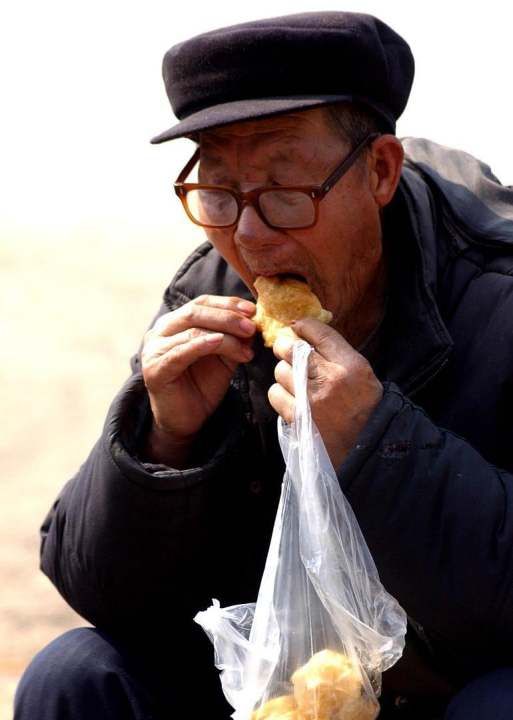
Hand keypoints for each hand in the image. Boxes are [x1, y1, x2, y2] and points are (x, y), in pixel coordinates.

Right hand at [141, 295, 255, 464]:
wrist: (186, 421)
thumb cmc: (203, 387)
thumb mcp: (223, 357)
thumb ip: (234, 338)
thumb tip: (254, 322)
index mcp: (175, 323)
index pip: (202, 303)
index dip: (227, 303)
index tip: (252, 310)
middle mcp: (160, 331)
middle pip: (195, 311)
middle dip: (228, 317)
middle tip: (252, 327)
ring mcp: (154, 349)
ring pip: (192, 330)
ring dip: (224, 334)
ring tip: (246, 342)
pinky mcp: (155, 369)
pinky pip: (181, 351)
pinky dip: (202, 344)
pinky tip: (219, 342)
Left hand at [268, 318, 382, 468]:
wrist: (367, 447)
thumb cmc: (366, 407)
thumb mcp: (363, 374)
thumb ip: (338, 353)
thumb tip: (308, 333)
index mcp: (351, 365)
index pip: (320, 333)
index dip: (303, 326)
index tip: (297, 326)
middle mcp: (329, 379)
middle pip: (291, 348)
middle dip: (285, 346)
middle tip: (287, 349)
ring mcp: (310, 399)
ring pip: (280, 370)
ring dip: (284, 373)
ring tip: (295, 380)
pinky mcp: (297, 417)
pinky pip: (275, 393)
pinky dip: (280, 393)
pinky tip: (291, 397)